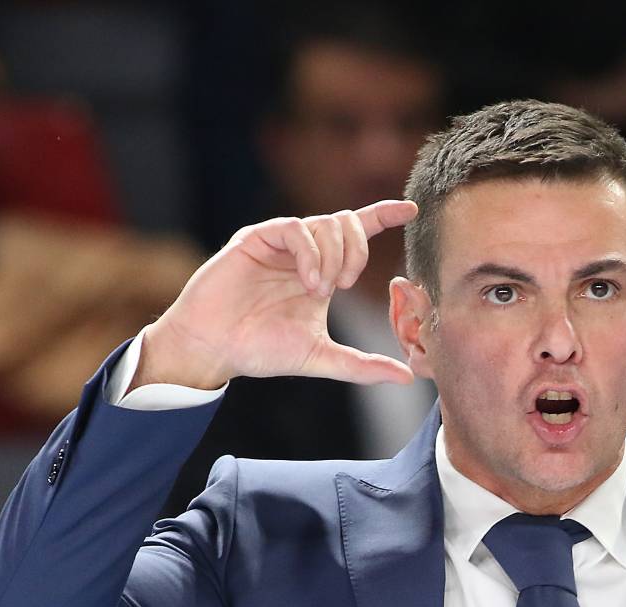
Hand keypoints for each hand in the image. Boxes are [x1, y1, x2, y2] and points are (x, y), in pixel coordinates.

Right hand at [134, 200, 418, 390]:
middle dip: (356, 252)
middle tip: (345, 286)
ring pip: (325, 223)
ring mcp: (280, 243)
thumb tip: (407, 377)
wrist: (214, 348)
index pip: (357, 232)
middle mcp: (304, 252)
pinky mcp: (257, 238)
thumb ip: (362, 366)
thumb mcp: (320, 358)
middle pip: (346, 223)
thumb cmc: (259, 350)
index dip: (384, 216)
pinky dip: (310, 253)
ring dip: (333, 257)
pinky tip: (308, 282)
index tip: (411, 210)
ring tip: (320, 291)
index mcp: (322, 271)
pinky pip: (296, 228)